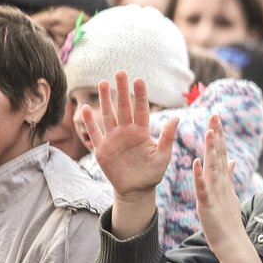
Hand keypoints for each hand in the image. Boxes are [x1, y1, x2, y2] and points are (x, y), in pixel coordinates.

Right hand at [83, 70, 177, 199]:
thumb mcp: (163, 156)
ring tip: (103, 82)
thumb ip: (168, 137)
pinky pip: (94, 134)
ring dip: (105, 100)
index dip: (140, 95)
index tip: (139, 79)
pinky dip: (90, 122)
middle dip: (121, 90)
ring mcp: (113, 139)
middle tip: (120, 72)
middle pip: (123, 107)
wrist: (136, 190)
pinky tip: (85, 108)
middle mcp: (127, 132)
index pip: (141, 109)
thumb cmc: (152, 173)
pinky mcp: (102, 150)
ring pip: (108, 116)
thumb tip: (177, 118)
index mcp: (142, 132)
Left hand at [193, 116, 247, 254]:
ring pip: (212, 167)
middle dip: (216, 135)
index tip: (216, 119)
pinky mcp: (207, 203)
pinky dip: (199, 175)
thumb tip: (232, 160)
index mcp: (223, 179)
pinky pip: (202, 187)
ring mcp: (215, 192)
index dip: (219, 135)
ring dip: (211, 150)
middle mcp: (220, 182)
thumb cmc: (229, 219)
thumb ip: (230, 176)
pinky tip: (196, 163)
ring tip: (209, 132)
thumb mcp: (230, 194)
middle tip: (214, 116)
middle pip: (218, 154)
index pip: (222, 152)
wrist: (232, 242)